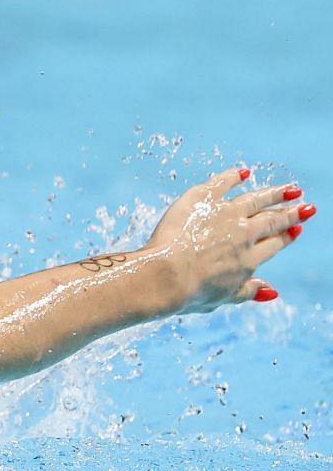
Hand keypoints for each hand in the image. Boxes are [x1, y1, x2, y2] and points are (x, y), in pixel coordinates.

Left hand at [145, 167, 310, 311]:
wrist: (165, 276)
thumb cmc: (189, 293)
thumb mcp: (223, 298)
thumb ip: (247, 292)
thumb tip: (272, 292)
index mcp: (248, 259)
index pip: (274, 243)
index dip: (287, 236)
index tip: (297, 228)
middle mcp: (243, 234)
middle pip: (272, 220)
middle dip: (290, 212)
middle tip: (305, 206)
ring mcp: (225, 214)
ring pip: (256, 199)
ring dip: (275, 193)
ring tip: (290, 188)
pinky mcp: (202, 200)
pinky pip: (222, 183)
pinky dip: (233, 176)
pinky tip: (244, 173)